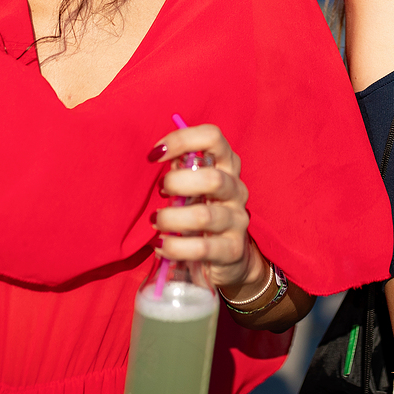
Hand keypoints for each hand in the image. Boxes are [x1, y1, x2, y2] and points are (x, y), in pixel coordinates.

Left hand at [149, 123, 256, 289]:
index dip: (182, 140)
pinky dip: (174, 246)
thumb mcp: (193, 186)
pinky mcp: (232, 249)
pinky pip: (201, 248)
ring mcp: (237, 220)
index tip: (155, 155)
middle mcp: (236, 189)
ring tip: (156, 221)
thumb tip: (159, 153)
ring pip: (203, 216)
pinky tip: (161, 245)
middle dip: (177, 183)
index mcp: (227, 166)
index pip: (213, 137)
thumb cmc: (202, 211)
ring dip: (171, 218)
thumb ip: (181, 169)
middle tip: (161, 191)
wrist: (227, 255)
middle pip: (212, 178)